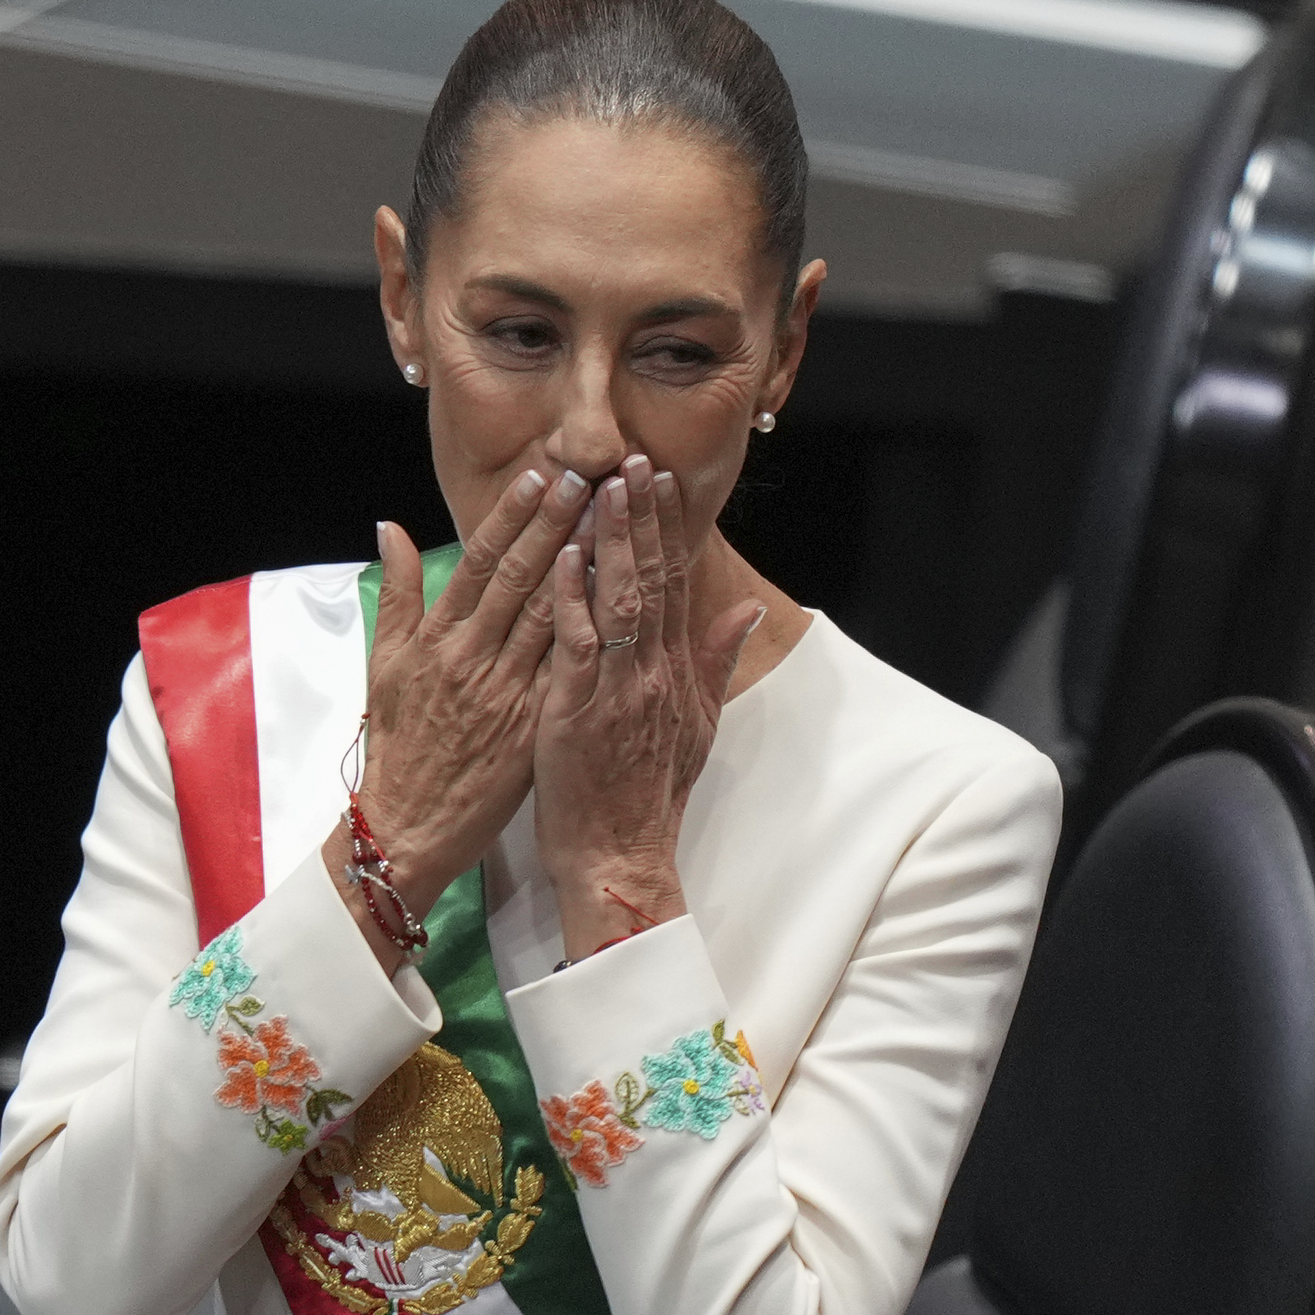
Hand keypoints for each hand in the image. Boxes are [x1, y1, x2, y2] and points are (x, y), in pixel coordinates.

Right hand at [344, 469, 587, 962]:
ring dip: (583, 566)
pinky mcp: (530, 728)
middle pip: (522, 579)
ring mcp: (505, 693)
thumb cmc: (399, 744)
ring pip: (552, 617)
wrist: (407, 826)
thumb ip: (396, 593)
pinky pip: (567, 673)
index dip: (512, 517)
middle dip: (556, 524)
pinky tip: (619, 602)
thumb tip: (390, 527)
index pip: (481, 563)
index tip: (540, 476)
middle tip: (589, 477)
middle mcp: (472, 658)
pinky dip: (592, 635)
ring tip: (612, 522)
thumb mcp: (383, 664)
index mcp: (437, 638)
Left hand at [534, 455, 761, 959]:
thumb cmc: (647, 795)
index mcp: (676, 671)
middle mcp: (654, 671)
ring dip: (611, 538)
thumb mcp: (699, 726)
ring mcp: (619, 687)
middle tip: (633, 460)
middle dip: (641, 516)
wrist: (621, 854)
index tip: (660, 481)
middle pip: (652, 579)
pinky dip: (573, 594)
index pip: (676, 584)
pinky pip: (578, 640)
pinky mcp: (580, 707)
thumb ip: (718, 662)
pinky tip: (566, 552)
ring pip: (619, 597)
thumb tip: (748, 610)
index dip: (668, 529)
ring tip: (602, 485)